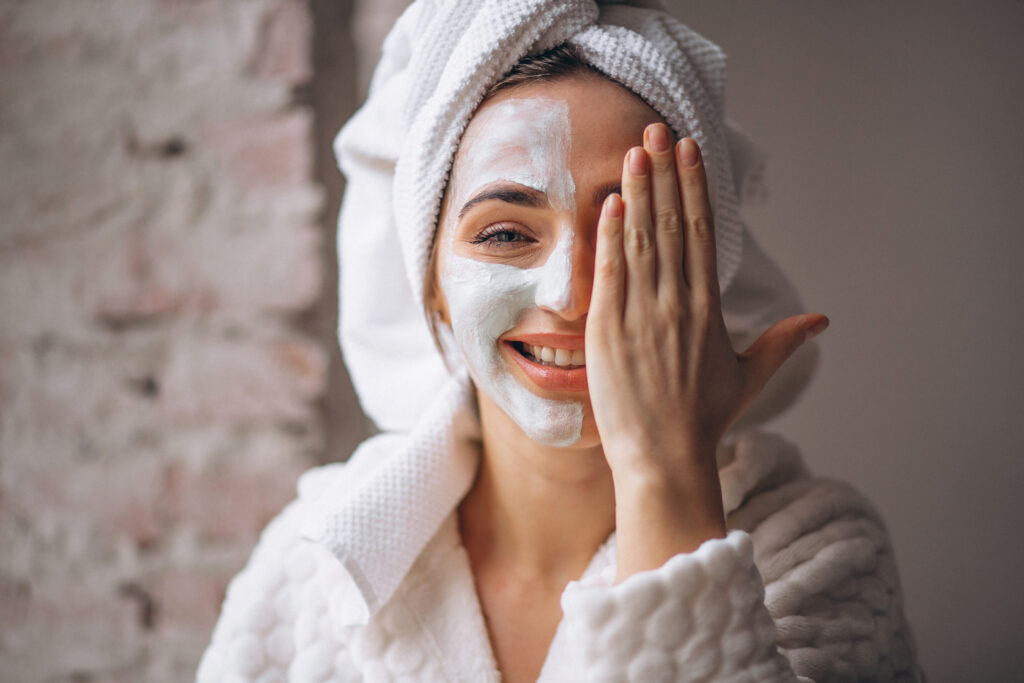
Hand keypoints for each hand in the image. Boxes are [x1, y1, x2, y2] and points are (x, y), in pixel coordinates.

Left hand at [584, 123, 827, 575]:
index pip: (700, 232)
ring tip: (634, 152)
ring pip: (640, 240)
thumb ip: (783, 341)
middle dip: (663, 174)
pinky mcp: (607, 330)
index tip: (689, 151)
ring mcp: (640, 314)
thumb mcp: (750, 376)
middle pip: (670, 223)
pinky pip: (610, 273)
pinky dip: (609, 237)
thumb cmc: (704, 420)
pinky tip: (610, 203)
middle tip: (657, 131)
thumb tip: (822, 319)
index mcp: (708, 307)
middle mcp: (677, 302)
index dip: (693, 187)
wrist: (664, 459)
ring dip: (637, 192)